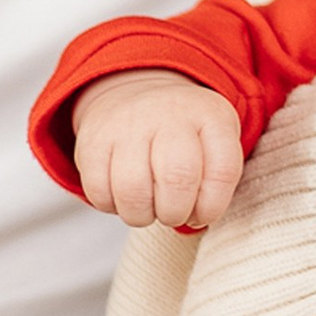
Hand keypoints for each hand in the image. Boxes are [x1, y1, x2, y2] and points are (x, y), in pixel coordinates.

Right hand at [72, 71, 244, 231]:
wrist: (137, 95)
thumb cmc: (184, 137)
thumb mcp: (214, 144)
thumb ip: (216, 182)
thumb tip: (196, 220)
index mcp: (211, 116)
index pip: (223, 172)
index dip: (212, 207)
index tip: (202, 212)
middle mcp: (170, 113)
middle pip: (178, 179)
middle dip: (175, 213)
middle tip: (172, 212)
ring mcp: (128, 124)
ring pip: (132, 191)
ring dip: (141, 215)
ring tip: (147, 207)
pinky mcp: (92, 139)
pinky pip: (98, 191)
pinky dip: (110, 206)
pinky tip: (121, 194)